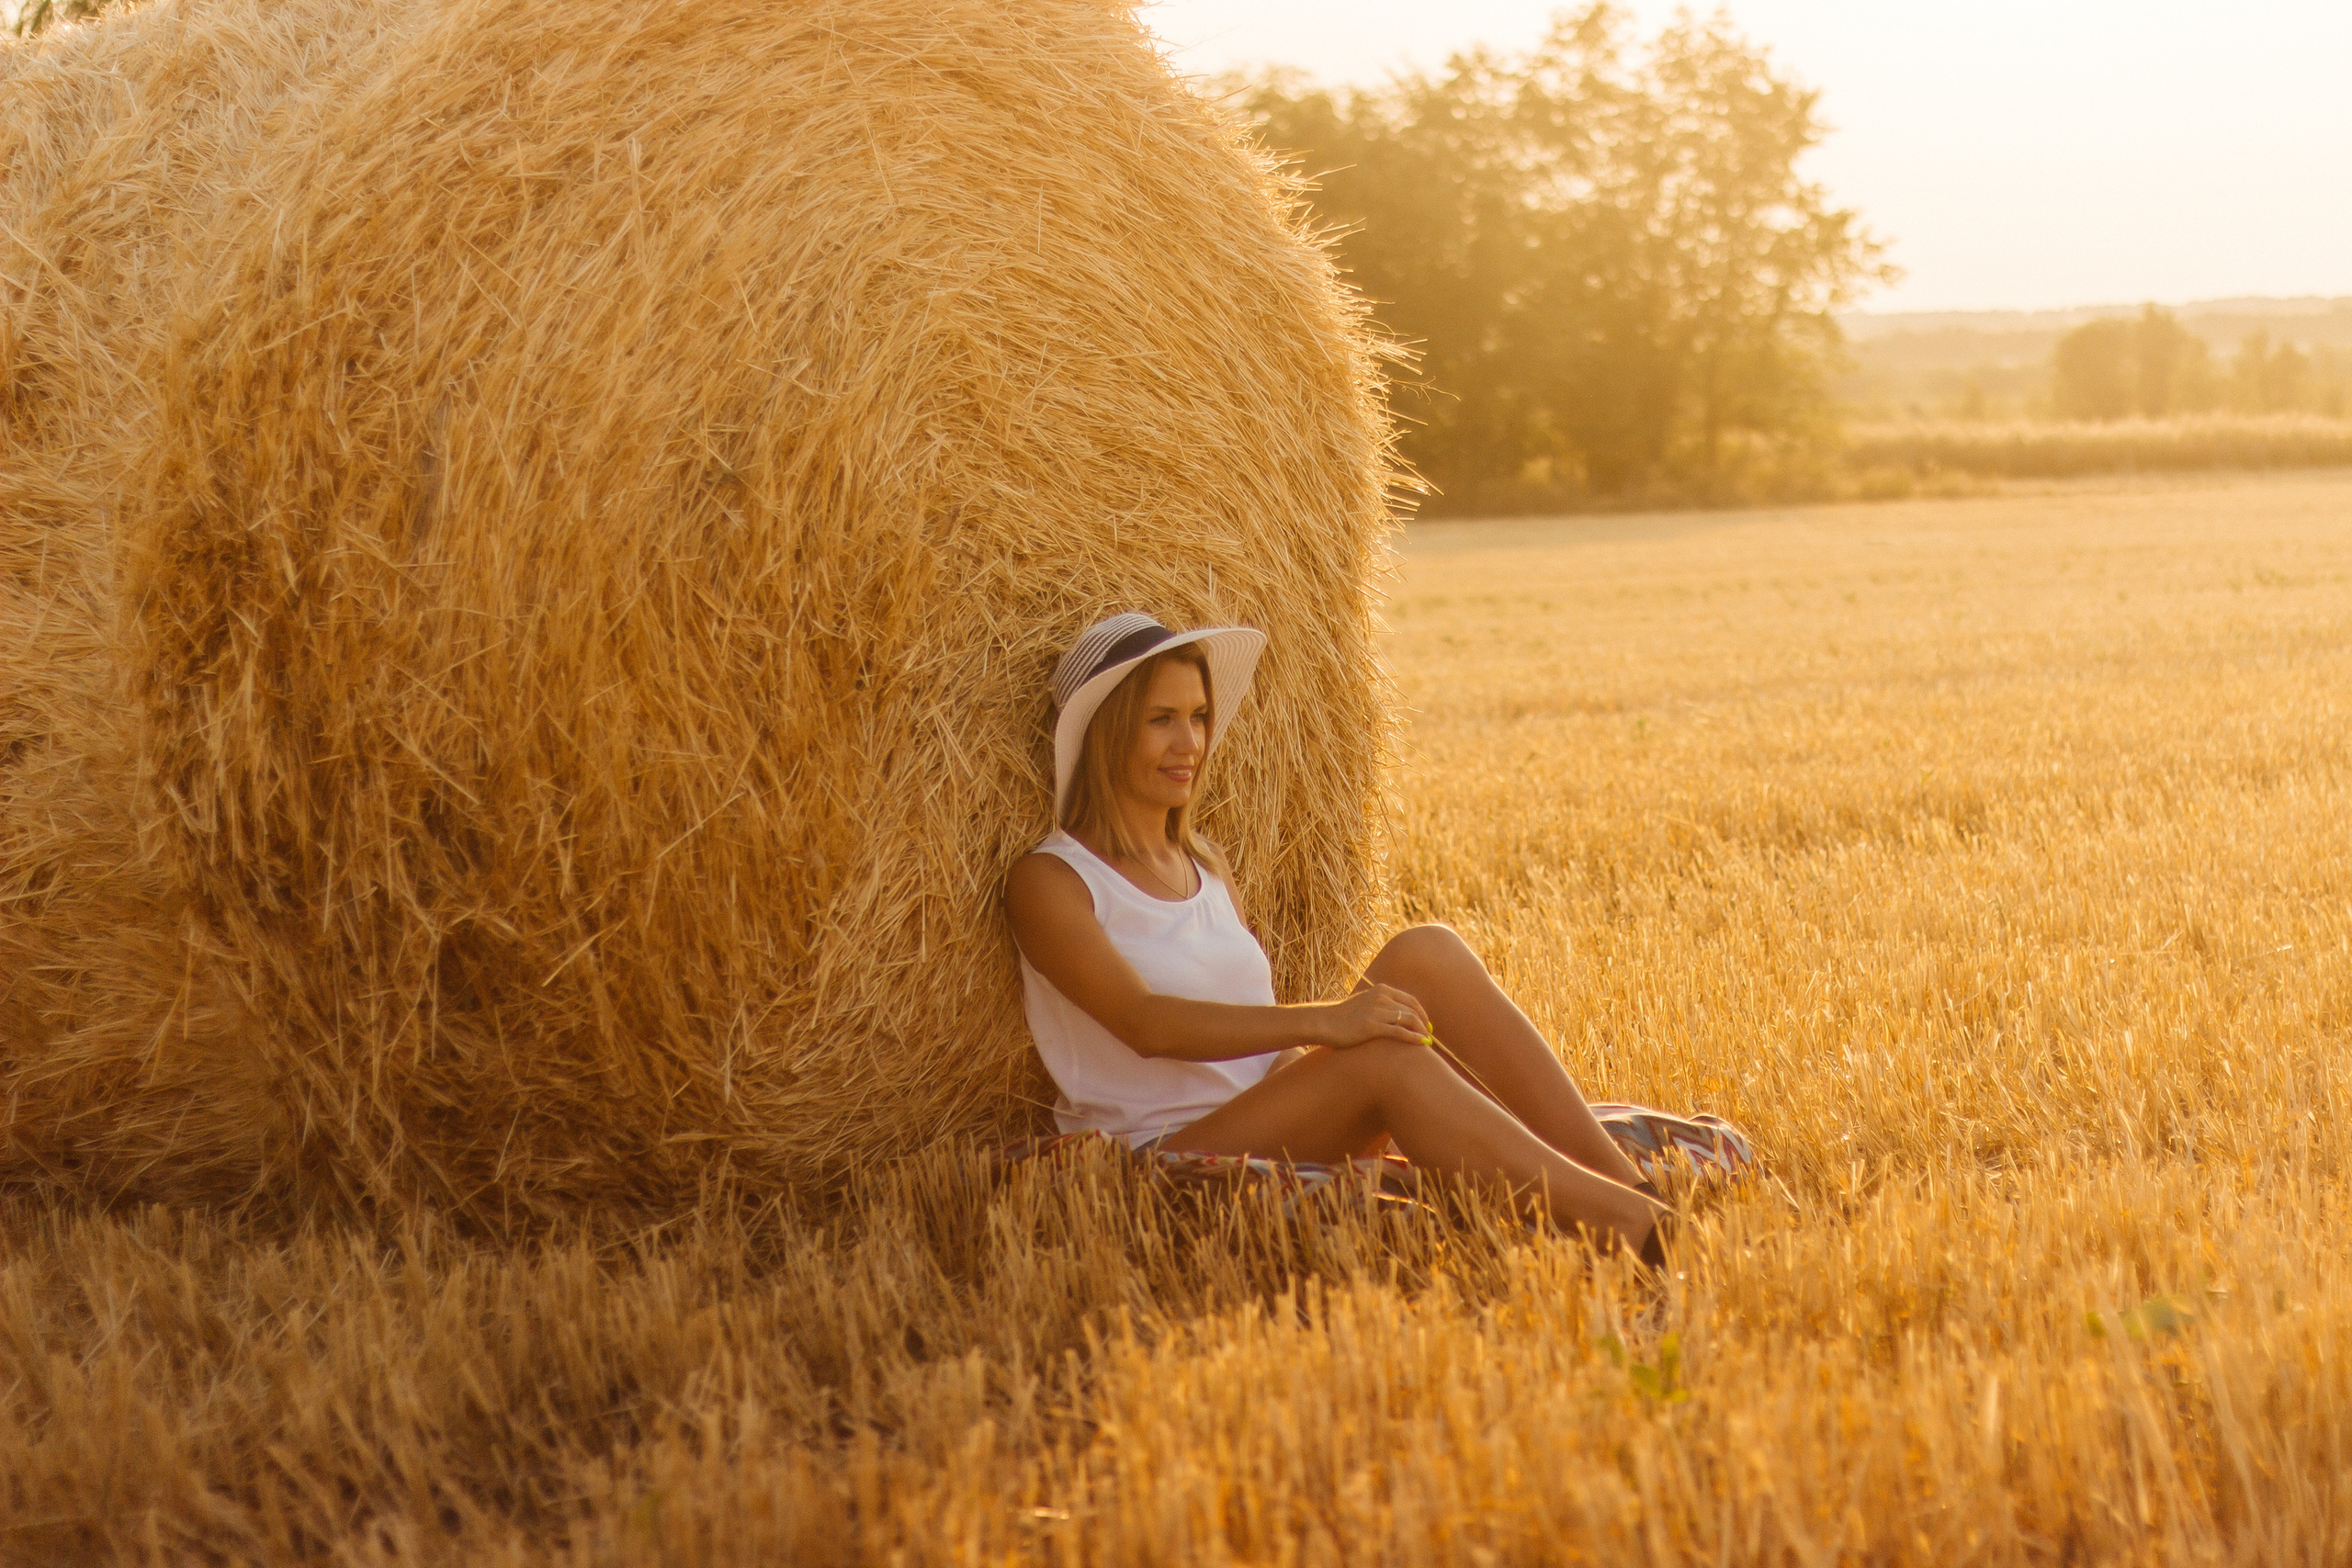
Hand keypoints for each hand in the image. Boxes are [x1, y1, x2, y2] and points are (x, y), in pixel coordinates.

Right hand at [1318, 984, 1433, 1049]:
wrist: (1323, 1021)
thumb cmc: (1343, 1016)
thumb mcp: (1364, 1003)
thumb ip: (1380, 1004)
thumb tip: (1395, 1015)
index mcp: (1381, 990)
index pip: (1410, 1000)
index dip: (1422, 1013)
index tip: (1427, 1025)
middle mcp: (1382, 997)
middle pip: (1413, 1009)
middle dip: (1425, 1024)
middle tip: (1430, 1036)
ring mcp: (1377, 1011)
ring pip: (1410, 1020)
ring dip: (1422, 1032)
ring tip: (1427, 1043)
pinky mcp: (1372, 1026)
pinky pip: (1400, 1032)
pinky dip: (1413, 1038)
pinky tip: (1421, 1044)